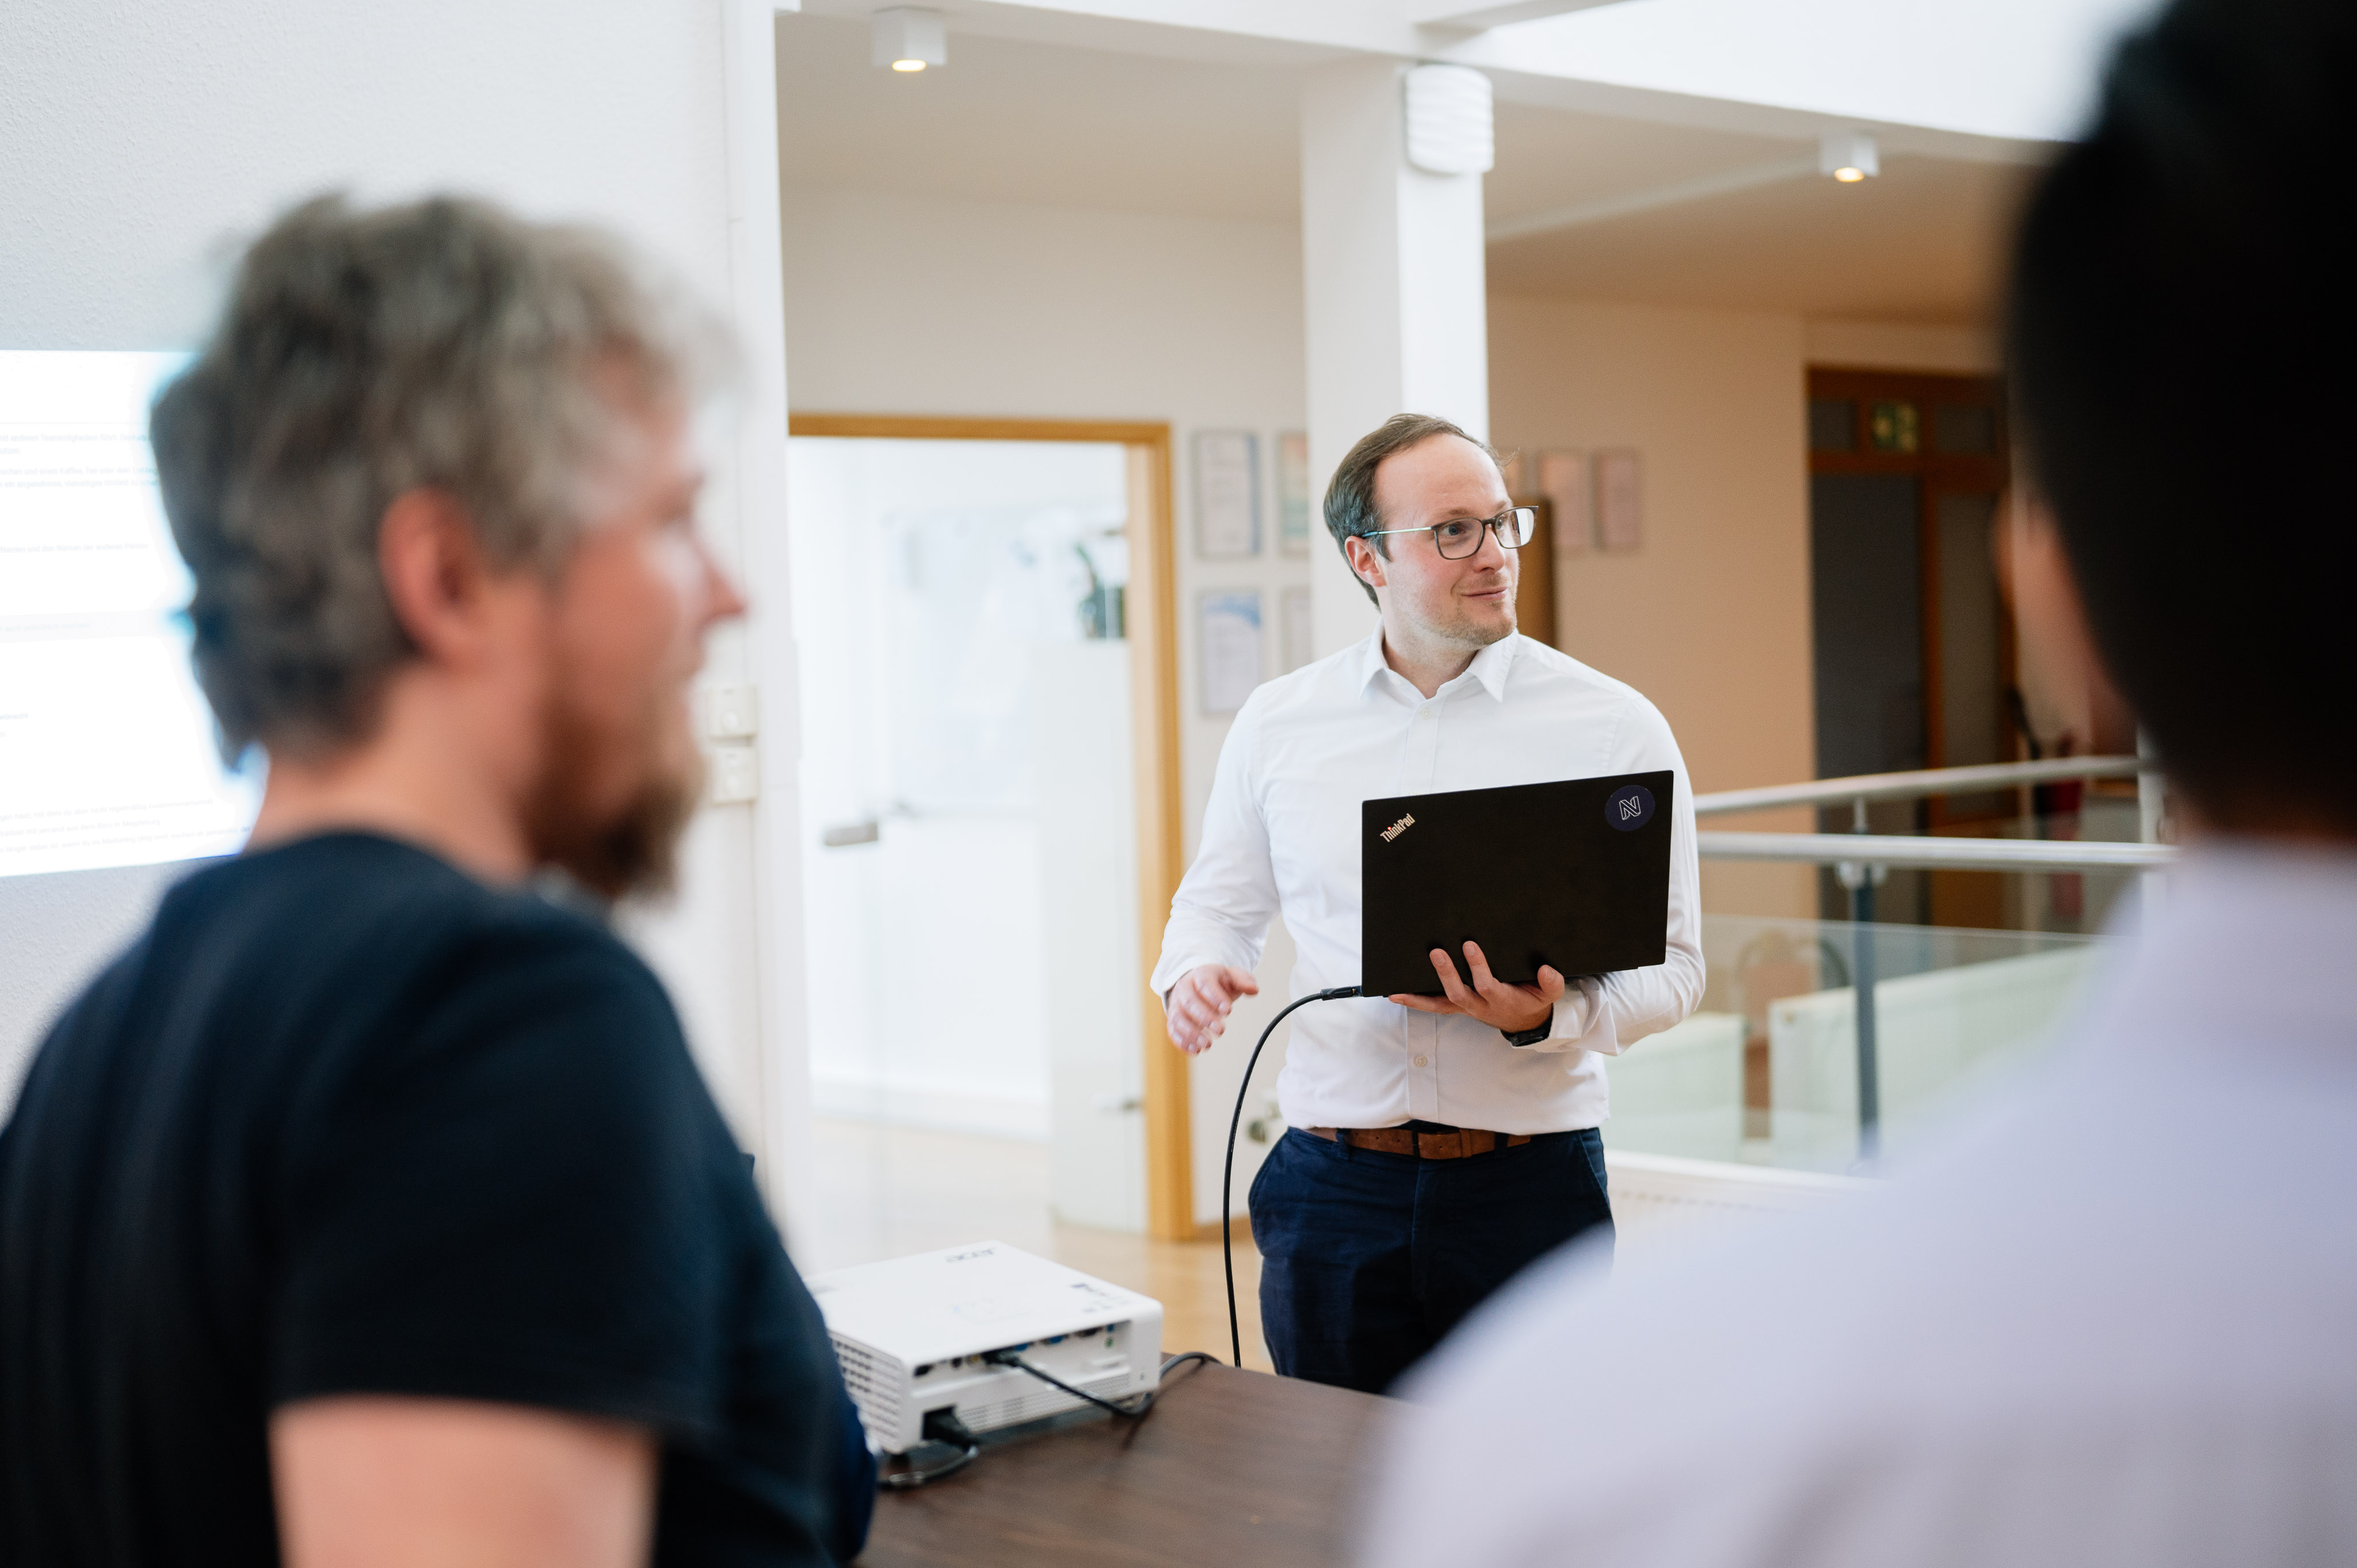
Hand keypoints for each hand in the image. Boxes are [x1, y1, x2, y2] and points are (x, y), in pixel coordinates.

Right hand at [1165, 964, 1259, 1054]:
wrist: (1195, 984)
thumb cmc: (1217, 982)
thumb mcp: (1232, 976)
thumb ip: (1244, 981)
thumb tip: (1253, 989)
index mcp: (1201, 974)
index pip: (1204, 983)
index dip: (1214, 997)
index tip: (1228, 1011)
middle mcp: (1185, 988)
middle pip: (1189, 1002)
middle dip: (1204, 1017)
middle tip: (1220, 1031)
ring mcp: (1177, 1004)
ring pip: (1178, 1018)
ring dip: (1192, 1033)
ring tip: (1207, 1045)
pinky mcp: (1173, 1019)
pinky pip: (1173, 1030)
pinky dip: (1182, 1042)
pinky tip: (1196, 1051)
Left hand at [1389, 941, 1562, 1034]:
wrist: (1524, 1019)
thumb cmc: (1532, 999)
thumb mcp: (1549, 993)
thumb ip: (1551, 983)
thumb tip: (1547, 970)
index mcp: (1502, 999)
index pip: (1487, 985)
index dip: (1477, 968)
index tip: (1469, 945)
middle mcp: (1480, 1005)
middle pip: (1459, 993)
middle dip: (1447, 974)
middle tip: (1436, 952)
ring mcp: (1466, 1007)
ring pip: (1441, 1003)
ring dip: (1420, 996)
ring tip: (1400, 986)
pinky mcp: (1456, 1006)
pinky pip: (1433, 1006)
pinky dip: (1415, 1002)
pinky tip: (1396, 994)